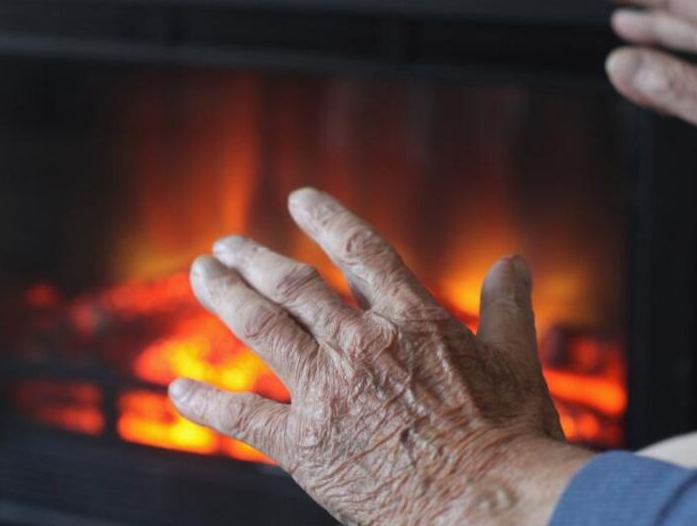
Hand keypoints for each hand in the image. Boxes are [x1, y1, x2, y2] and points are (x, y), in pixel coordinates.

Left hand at [168, 188, 592, 524]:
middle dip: (254, 260)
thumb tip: (514, 259)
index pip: (362, 252)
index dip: (327, 220)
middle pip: (294, 285)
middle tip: (226, 247)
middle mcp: (362, 344)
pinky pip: (243, 414)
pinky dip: (207, 401)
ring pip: (262, 328)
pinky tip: (179, 389)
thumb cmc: (510, 438)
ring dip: (226, 297)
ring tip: (201, 274)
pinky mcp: (305, 444)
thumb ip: (508, 306)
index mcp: (414, 320)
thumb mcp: (516, 361)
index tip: (300, 200)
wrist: (486, 505)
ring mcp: (328, 392)